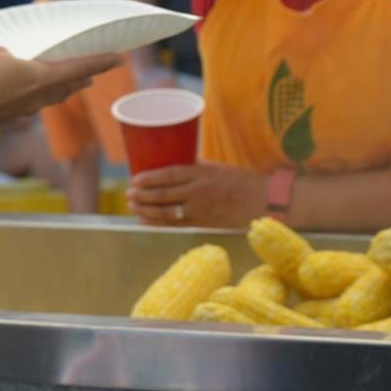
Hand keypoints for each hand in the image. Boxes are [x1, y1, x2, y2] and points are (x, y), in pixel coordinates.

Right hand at [0, 47, 119, 132]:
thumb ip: (11, 54)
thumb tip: (12, 63)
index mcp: (41, 78)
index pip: (80, 67)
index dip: (102, 62)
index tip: (120, 59)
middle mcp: (38, 97)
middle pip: (69, 86)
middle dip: (83, 78)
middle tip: (94, 73)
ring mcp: (23, 110)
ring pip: (52, 97)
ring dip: (64, 89)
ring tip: (70, 84)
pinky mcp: (8, 116)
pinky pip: (33, 103)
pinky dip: (41, 95)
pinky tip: (32, 93)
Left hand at [128, 164, 265, 227]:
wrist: (262, 200)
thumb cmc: (238, 180)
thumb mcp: (214, 168)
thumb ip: (193, 168)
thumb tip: (168, 165)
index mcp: (201, 174)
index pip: (168, 175)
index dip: (148, 178)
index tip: (134, 179)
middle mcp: (198, 192)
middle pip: (163, 195)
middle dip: (142, 196)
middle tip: (128, 194)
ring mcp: (200, 210)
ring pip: (166, 212)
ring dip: (146, 210)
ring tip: (133, 207)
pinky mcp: (203, 223)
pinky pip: (175, 225)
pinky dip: (157, 223)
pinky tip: (145, 221)